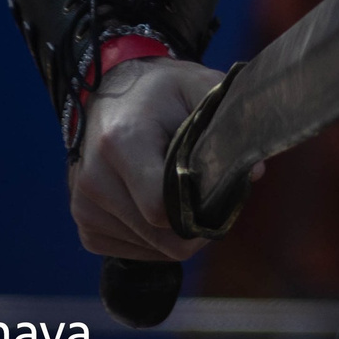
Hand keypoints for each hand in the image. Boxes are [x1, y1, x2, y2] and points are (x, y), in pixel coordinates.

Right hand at [67, 56, 226, 261]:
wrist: (111, 92)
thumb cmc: (161, 92)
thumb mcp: (199, 88)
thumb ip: (228, 125)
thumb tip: (255, 173)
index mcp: (121, 142)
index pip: (161, 209)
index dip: (200, 212)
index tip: (220, 195)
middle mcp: (94, 179)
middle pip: (159, 236)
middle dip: (193, 225)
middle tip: (207, 196)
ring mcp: (83, 206)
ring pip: (150, 249)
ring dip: (174, 230)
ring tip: (177, 191)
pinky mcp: (84, 224)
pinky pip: (133, 251)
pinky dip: (155, 237)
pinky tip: (158, 203)